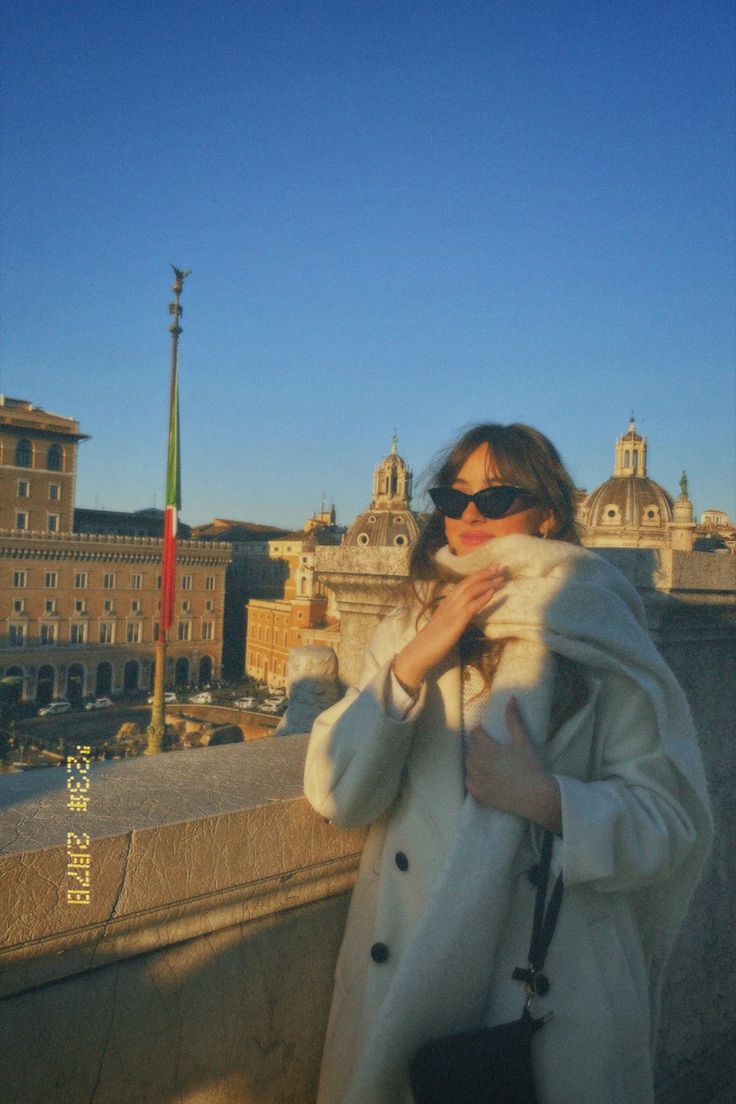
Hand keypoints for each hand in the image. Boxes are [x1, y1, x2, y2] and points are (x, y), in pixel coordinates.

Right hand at [393, 567, 504, 692]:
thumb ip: (456, 620)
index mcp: (446, 604)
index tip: (490, 570)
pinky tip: (492, 593)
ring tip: (500, 578)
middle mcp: (448, 604)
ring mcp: (451, 612)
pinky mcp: (455, 622)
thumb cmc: (431, 644)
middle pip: (468, 583)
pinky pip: (471, 606)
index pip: (462, 585)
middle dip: (484, 574)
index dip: (477, 576)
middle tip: (499, 567)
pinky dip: (482, 598)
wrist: (418, 653)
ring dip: (487, 583)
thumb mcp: (445, 627)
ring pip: (470, 591)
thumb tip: (467, 619)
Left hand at [465, 697, 561, 832]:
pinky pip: (468, 782)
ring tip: (485, 758)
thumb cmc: (530, 766)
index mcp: (488, 750)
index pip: (475, 734)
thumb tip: (510, 698)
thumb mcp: (522, 741)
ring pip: (468, 764)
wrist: (537, 796)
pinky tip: (481, 774)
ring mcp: (478, 781)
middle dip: (476, 744)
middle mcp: (479, 765)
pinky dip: (472, 776)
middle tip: (487, 744)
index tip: (486, 731)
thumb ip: (513, 720)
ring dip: (473, 759)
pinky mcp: (480, 795)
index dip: (480, 730)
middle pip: (470, 748)